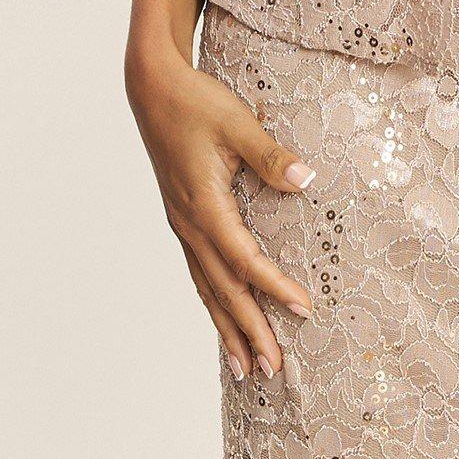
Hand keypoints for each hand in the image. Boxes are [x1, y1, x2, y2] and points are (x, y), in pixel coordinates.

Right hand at [126, 30, 314, 379]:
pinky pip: (199, 272)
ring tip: (244, 369)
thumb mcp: (238, 123)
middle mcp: (190, 223)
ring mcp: (182, 224)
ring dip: (227, 328)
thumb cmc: (196, 102)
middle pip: (223, 289)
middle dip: (249, 331)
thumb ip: (271, 155)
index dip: (274, 286)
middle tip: (272, 369)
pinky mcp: (182, 218)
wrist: (152, 88)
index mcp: (204, 204)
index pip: (244, 258)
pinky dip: (213, 302)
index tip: (304, 310)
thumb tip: (306, 179)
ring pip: (207, 288)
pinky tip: (223, 319)